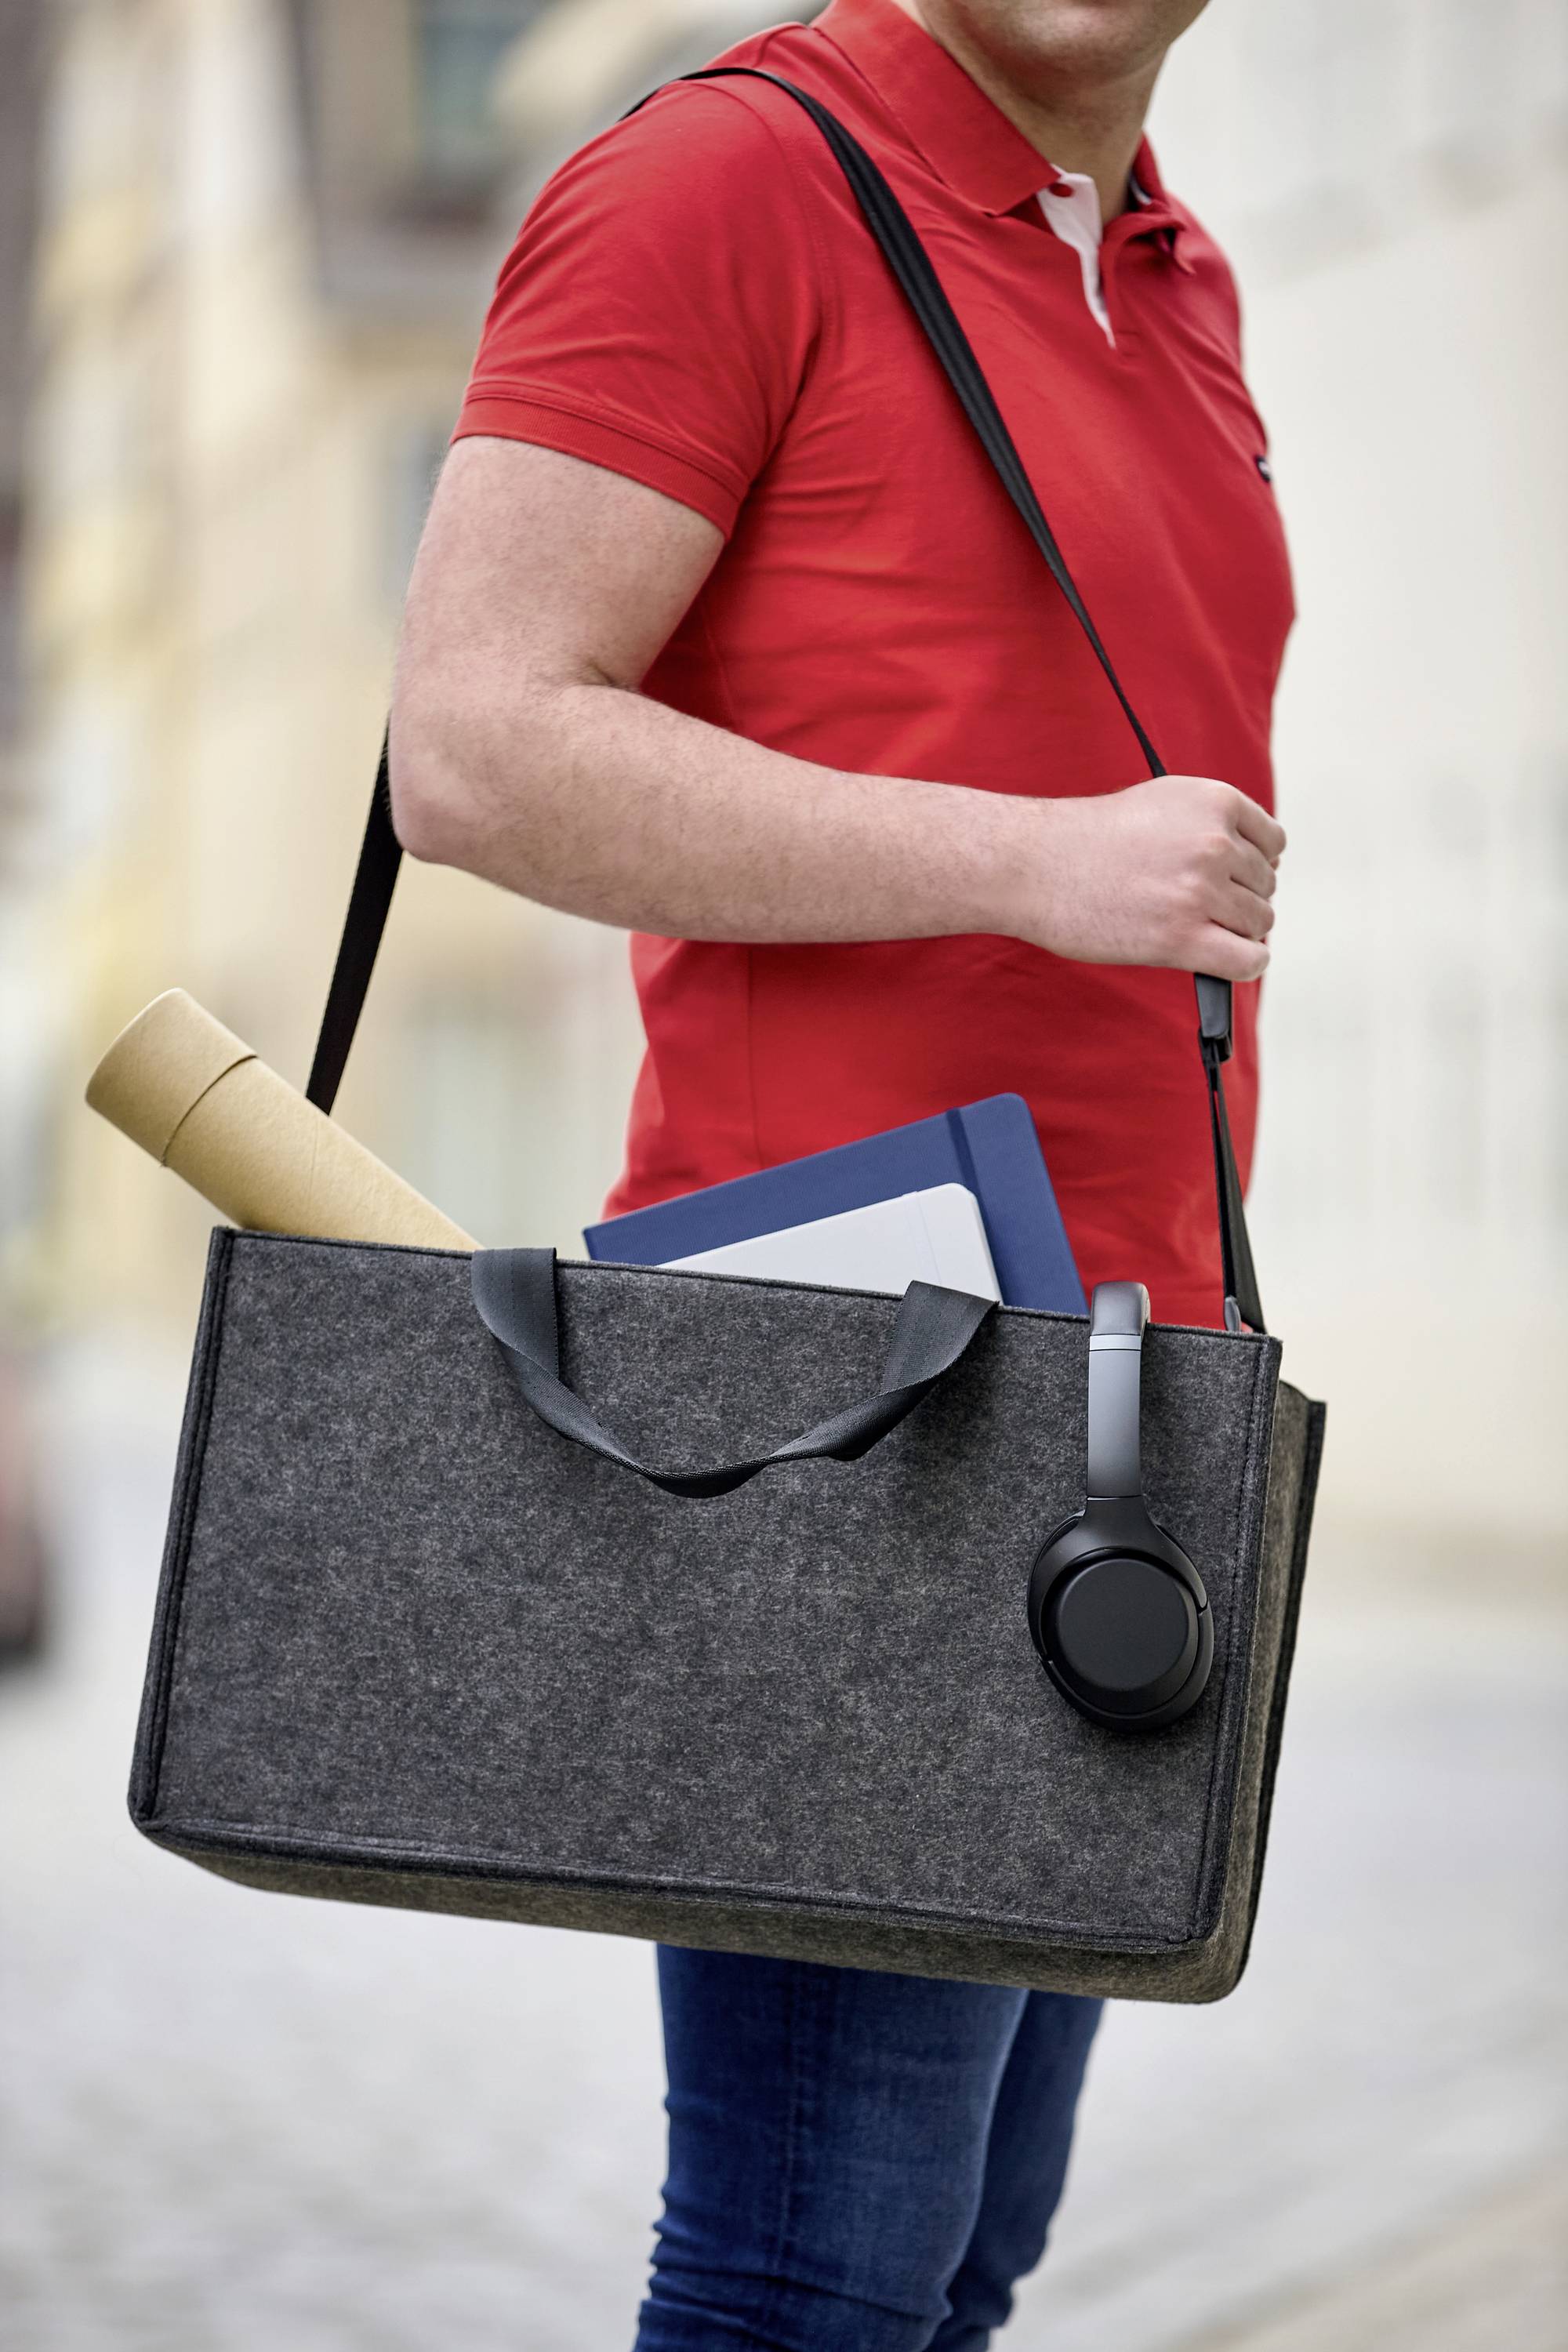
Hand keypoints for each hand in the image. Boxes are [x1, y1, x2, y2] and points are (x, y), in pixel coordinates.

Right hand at [1009, 776, 1285, 981]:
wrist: (1035, 865)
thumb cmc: (1090, 839)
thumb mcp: (1162, 803)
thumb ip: (1213, 823)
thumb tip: (1261, 865)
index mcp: (1216, 802)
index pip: (1273, 843)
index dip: (1250, 864)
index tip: (1223, 878)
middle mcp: (1215, 843)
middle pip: (1265, 886)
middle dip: (1236, 899)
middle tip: (1192, 906)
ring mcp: (1200, 892)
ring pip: (1259, 923)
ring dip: (1235, 932)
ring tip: (1195, 929)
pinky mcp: (1182, 939)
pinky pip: (1248, 961)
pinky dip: (1244, 964)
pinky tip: (1222, 960)